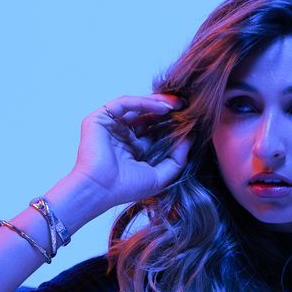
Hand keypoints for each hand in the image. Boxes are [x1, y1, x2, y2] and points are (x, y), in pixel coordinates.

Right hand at [72, 93, 191, 206]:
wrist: (100, 189)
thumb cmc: (125, 188)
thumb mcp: (161, 176)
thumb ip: (178, 159)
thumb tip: (191, 137)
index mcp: (135, 148)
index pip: (155, 129)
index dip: (172, 123)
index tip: (190, 119)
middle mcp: (123, 135)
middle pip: (148, 115)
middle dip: (168, 109)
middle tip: (186, 106)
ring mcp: (111, 125)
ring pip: (137, 106)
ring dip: (158, 102)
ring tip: (177, 104)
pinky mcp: (101, 118)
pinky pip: (124, 103)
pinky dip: (144, 102)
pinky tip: (162, 108)